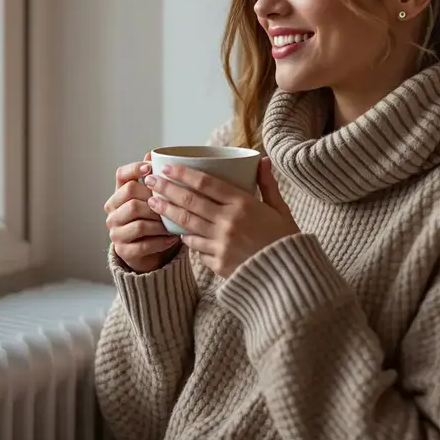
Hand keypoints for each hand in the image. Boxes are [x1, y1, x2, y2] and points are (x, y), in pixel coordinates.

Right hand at [105, 153, 181, 272]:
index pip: (121, 175)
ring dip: (159, 222)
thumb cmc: (151, 220)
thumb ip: (151, 180)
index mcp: (118, 194)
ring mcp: (115, 231)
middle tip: (170, 203)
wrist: (145, 252)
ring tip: (173, 223)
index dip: (134, 168)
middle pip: (130, 195)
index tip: (150, 168)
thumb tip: (151, 153)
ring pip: (138, 221)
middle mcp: (112, 211)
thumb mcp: (151, 198)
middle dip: (153, 199)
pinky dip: (161, 241)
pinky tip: (173, 238)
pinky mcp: (123, 250)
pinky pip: (143, 244)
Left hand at [144, 156, 296, 277]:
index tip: (167, 167)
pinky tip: (177, 231)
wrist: (289, 279)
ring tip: (153, 203)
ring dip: (167, 212)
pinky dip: (187, 238)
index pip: (205, 184)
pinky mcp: (217, 262)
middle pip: (190, 201)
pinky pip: (196, 248)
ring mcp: (221, 244)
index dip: (183, 174)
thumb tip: (262, 159)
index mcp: (244, 204)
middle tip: (150, 181)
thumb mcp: (280, 210)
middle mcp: (228, 222)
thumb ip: (267, 185)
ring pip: (186, 224)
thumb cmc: (285, 241)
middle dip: (166, 190)